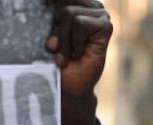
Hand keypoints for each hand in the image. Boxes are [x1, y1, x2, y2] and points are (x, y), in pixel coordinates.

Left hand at [46, 0, 111, 124]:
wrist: (69, 87)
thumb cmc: (59, 62)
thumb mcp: (51, 36)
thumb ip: (53, 18)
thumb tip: (51, 0)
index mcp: (78, 5)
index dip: (53, 2)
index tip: (47, 4)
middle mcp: (91, 6)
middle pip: (63, 4)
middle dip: (57, 30)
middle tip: (62, 50)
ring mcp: (101, 15)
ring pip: (69, 13)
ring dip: (65, 40)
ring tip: (70, 55)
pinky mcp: (105, 25)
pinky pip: (80, 23)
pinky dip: (74, 42)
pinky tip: (78, 53)